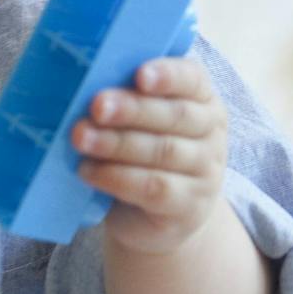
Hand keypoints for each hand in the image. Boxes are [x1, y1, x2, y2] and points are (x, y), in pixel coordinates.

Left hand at [69, 55, 228, 256]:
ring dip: (117, 143)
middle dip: (132, 108)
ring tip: (81, 138)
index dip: (167, 75)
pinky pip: (154, 188)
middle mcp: (211, 132)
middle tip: (96, 106)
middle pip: (176, 115)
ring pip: (163, 151)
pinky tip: (88, 171)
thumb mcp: (138, 124)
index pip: (192, 78)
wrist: (155, 218)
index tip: (139, 74)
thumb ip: (124, 102)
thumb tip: (82, 84)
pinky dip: (117, 177)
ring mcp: (206, 171)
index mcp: (202, 99)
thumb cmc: (140, 156)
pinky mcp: (189, 206)